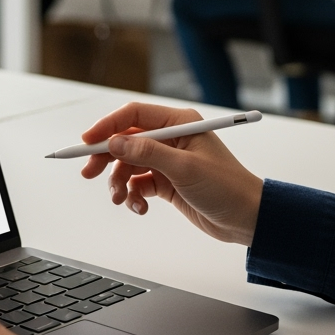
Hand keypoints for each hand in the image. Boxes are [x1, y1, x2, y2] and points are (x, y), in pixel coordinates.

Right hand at [80, 102, 262, 245]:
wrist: (247, 218)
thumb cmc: (227, 187)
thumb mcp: (185, 168)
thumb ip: (148, 154)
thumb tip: (115, 144)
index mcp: (178, 123)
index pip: (133, 115)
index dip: (107, 126)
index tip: (87, 142)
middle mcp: (171, 138)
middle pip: (125, 140)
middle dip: (106, 157)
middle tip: (89, 173)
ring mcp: (167, 160)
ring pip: (128, 165)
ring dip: (119, 182)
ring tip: (120, 198)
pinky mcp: (166, 181)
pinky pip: (138, 184)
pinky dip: (133, 196)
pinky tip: (140, 207)